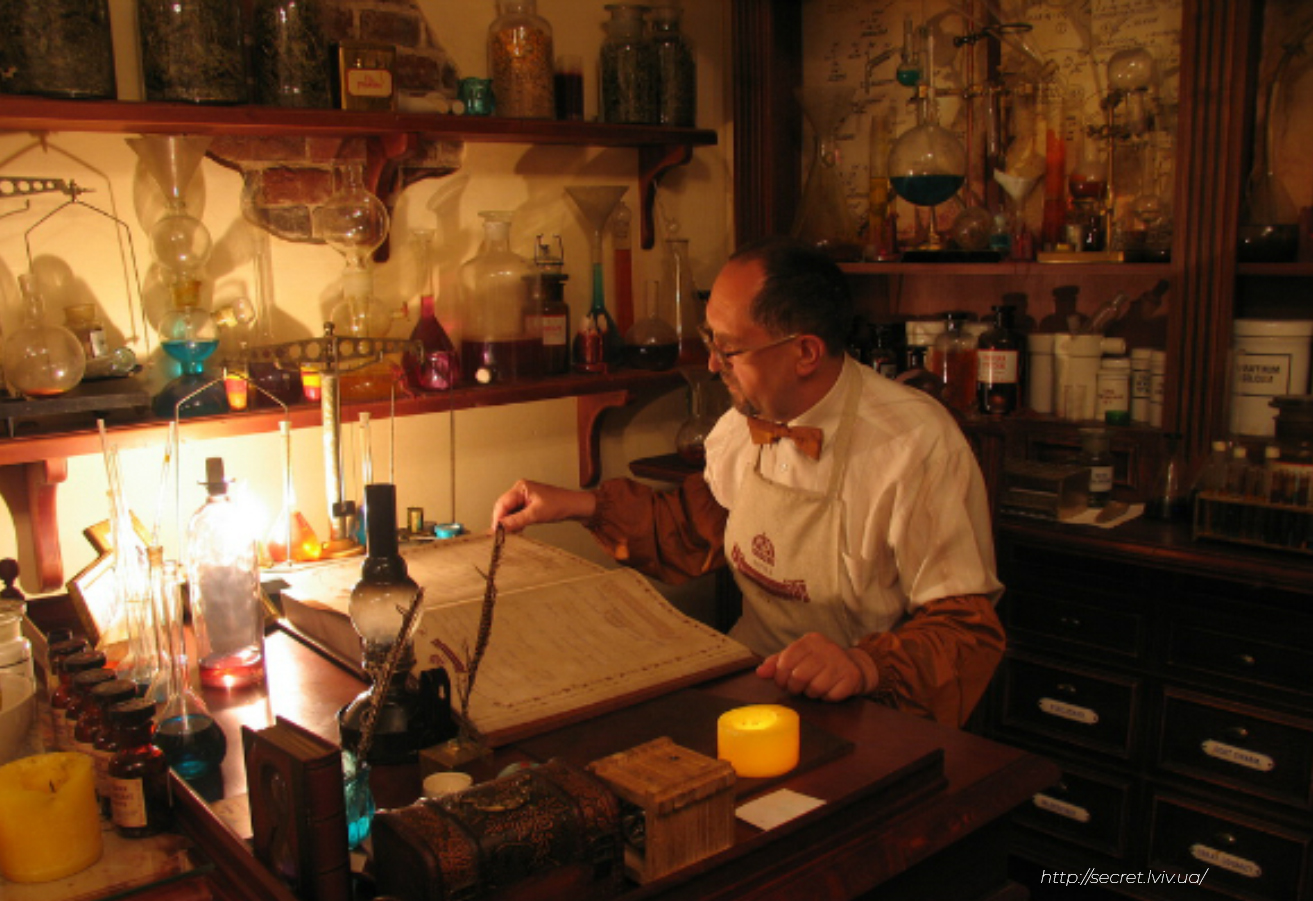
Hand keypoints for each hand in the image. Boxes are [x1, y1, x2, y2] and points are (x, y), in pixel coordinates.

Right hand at [490, 479, 596, 532]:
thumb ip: (516, 520)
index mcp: (520, 487)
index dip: (497, 518)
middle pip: (504, 507)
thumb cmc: (560, 504)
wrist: (574, 507)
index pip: (502, 503)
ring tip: (509, 534)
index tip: (495, 532)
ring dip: (509, 523)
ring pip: (509, 512)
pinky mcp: (528, 504)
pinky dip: (515, 522)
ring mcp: (524, 497)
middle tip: (500, 535)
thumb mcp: (536, 514)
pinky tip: (517, 530)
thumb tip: (501, 527)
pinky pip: (516, 514)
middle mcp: (520, 490)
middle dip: (502, 521)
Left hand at [755, 632, 877, 701]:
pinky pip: (830, 696)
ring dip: (812, 693)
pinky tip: (830, 689)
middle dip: (795, 688)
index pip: (785, 661)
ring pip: (814, 688)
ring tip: (816, 687)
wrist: (854, 666)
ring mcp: (840, 662)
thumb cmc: (819, 663)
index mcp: (810, 640)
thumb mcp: (798, 658)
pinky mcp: (851, 677)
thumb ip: (776, 664)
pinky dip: (827, 697)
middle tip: (799, 687)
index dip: (780, 677)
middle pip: (798, 677)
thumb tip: (759, 672)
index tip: (783, 682)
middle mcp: (826, 648)